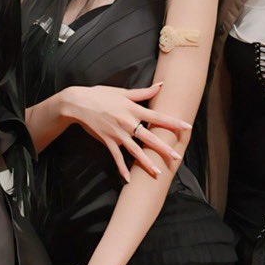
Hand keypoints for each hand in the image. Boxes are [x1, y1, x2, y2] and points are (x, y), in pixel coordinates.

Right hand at [61, 83, 188, 180]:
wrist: (78, 104)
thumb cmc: (100, 95)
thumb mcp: (122, 92)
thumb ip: (143, 92)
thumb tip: (161, 85)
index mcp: (133, 110)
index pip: (158, 117)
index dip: (173, 123)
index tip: (187, 128)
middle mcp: (128, 123)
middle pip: (150, 138)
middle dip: (164, 148)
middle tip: (177, 157)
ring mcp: (117, 134)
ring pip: (135, 151)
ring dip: (147, 162)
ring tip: (158, 172)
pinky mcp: (107, 141)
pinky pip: (116, 157)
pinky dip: (121, 168)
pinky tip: (128, 179)